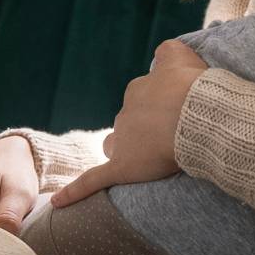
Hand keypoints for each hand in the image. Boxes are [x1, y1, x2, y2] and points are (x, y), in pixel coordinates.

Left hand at [51, 41, 207, 207]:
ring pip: (116, 146)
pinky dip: (75, 191)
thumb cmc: (194, 88)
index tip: (177, 113)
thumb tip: (159, 55)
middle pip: (130, 123)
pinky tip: (59, 202)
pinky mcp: (120, 168)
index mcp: (139, 89)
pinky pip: (92, 181)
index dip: (161, 107)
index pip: (143, 96)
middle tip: (175, 138)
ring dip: (126, 151)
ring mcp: (122, 141)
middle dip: (146, 130)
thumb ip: (168, 52)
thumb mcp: (181, 56)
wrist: (195, 114)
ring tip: (148, 160)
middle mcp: (126, 112)